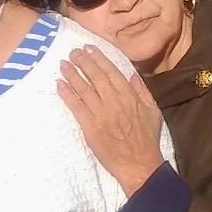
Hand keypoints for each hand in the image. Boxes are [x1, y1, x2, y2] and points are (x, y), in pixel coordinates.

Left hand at [57, 47, 164, 197]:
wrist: (139, 163)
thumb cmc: (147, 138)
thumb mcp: (152, 111)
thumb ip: (142, 91)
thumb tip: (131, 75)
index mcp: (128, 96)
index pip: (110, 71)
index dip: (98, 58)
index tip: (89, 48)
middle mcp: (113, 101)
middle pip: (94, 76)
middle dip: (82, 61)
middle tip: (73, 51)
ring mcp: (100, 113)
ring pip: (83, 88)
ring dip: (71, 74)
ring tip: (63, 64)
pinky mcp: (89, 127)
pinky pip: (75, 106)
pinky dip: (66, 94)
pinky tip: (59, 84)